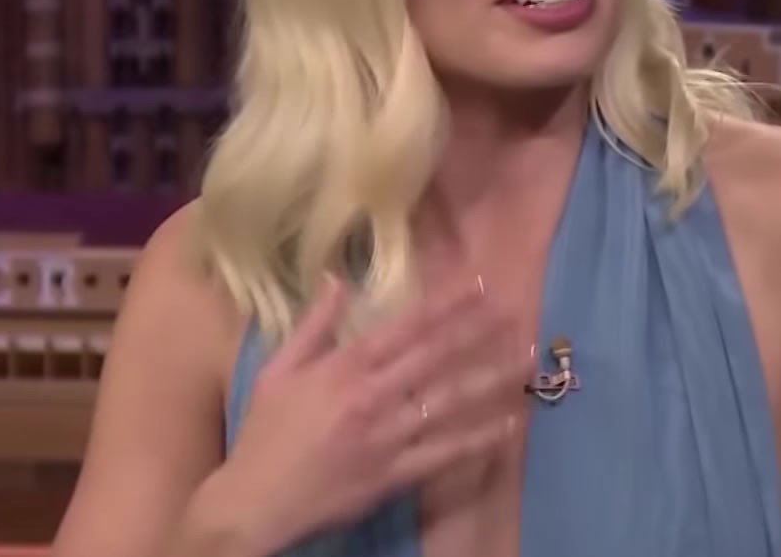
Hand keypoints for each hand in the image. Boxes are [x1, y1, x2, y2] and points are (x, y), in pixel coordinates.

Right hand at [211, 273, 530, 551]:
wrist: (255, 502)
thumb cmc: (265, 433)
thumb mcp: (278, 371)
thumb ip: (314, 325)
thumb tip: (337, 278)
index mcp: (343, 368)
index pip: (403, 328)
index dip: (443, 305)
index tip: (476, 285)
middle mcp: (371, 396)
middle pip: (434, 357)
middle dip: (477, 332)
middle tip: (514, 311)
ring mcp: (386, 436)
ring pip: (448, 402)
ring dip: (490, 379)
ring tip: (525, 361)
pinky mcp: (394, 473)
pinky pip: (444, 453)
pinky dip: (479, 439)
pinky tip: (510, 426)